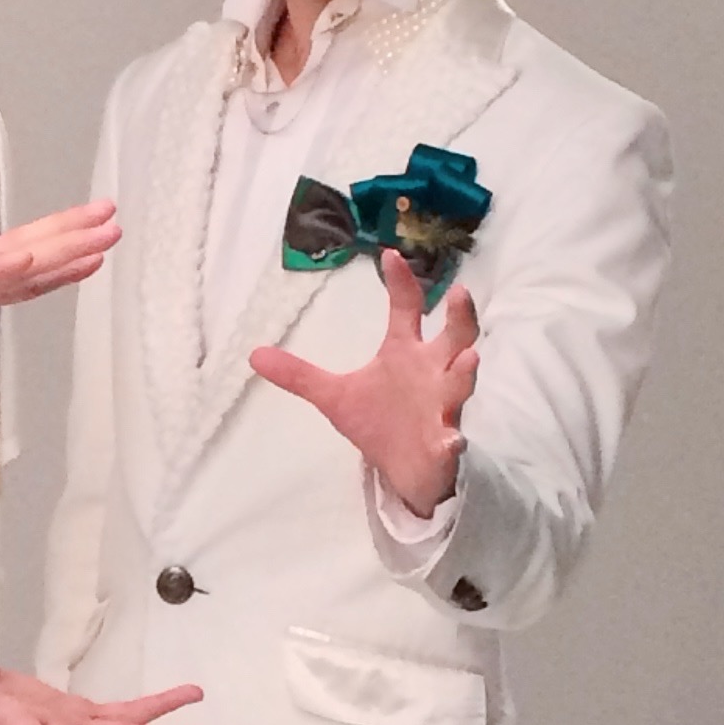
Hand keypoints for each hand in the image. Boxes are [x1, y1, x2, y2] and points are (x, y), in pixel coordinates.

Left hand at [249, 253, 477, 516]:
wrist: (401, 470)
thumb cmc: (378, 422)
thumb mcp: (333, 396)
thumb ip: (299, 375)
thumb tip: (253, 355)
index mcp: (405, 352)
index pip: (407, 308)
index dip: (402, 282)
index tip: (391, 255)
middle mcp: (432, 371)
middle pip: (455, 336)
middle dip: (459, 317)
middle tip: (459, 292)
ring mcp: (442, 406)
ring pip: (461, 383)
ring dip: (464, 372)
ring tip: (470, 359)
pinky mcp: (444, 443)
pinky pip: (452, 440)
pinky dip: (452, 441)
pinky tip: (452, 441)